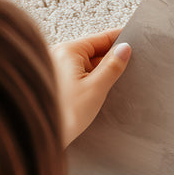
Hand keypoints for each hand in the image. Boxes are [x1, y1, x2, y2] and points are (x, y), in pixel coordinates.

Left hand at [51, 28, 130, 145]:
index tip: (133, 39)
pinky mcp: (57, 83)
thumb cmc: (65, 115)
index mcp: (67, 52)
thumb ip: (112, 67)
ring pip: (87, 65)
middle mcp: (58, 56)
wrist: (40, 136)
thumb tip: (124, 49)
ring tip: (114, 82)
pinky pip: (79, 75)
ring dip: (101, 72)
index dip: (119, 39)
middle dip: (111, 58)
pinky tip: (99, 90)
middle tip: (129, 66)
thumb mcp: (96, 89)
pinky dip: (91, 80)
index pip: (99, 38)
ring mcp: (56, 70)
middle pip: (93, 51)